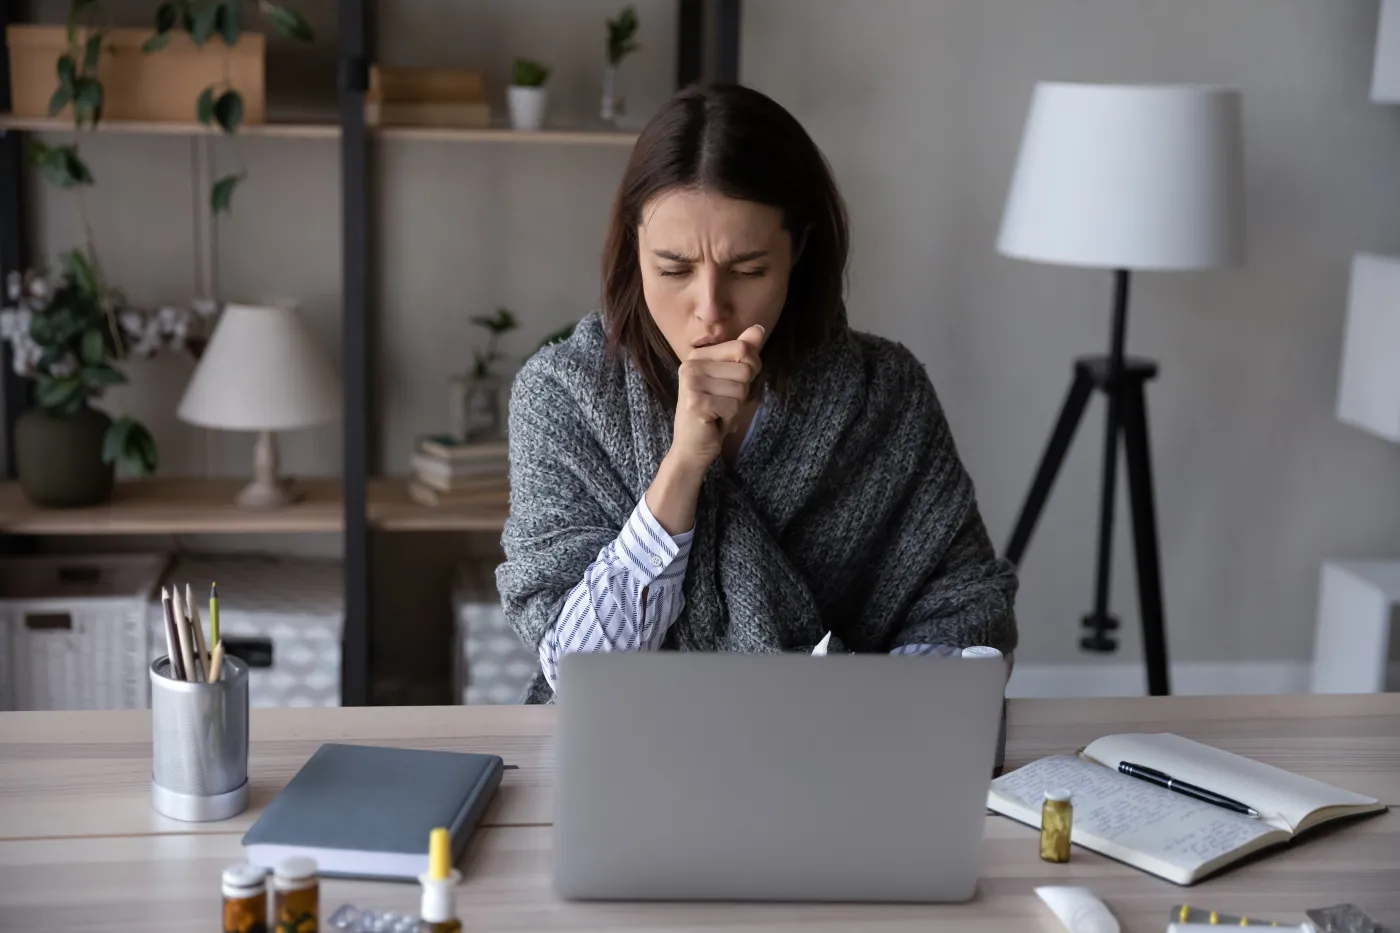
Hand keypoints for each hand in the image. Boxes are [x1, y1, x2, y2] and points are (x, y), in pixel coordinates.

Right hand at [669, 324, 765, 471]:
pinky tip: (715, 421)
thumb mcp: (731, 379)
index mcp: (698, 356)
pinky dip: (730, 418)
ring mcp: (691, 384)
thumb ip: (744, 354)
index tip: (732, 385)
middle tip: (723, 402)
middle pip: (745, 368)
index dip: (750, 369)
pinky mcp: (695, 403)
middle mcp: (691, 365)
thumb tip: (758, 328)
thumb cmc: (713, 413)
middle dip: (742, 391)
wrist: (692, 448)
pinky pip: (734, 405)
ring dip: (736, 406)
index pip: (742, 348)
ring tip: (718, 412)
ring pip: (741, 389)